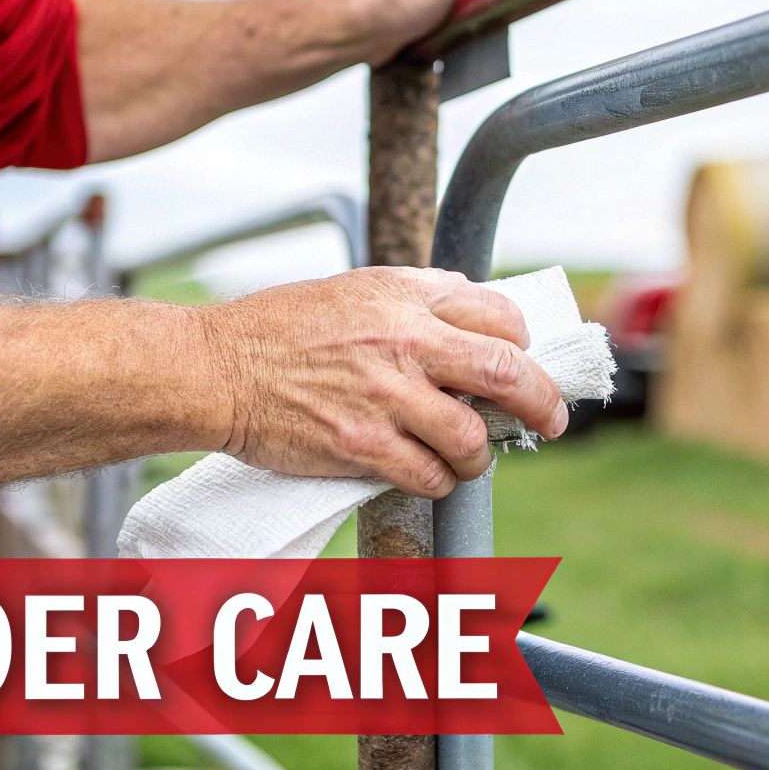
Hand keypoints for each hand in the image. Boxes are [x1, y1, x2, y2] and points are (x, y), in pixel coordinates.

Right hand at [199, 267, 568, 496]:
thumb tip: (474, 306)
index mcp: (405, 297)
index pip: (499, 316)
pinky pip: (428, 474)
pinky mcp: (361, 444)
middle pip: (506, 373)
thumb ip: (417, 297)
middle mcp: (403, 343)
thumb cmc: (279, 329)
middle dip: (542, 403)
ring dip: (479, 455)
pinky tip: (430, 474)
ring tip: (468, 456)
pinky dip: (439, 481)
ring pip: (471, 438)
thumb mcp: (355, 289)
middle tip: (552, 422)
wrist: (217, 369)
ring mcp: (384, 397)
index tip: (523, 363)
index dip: (522, 344)